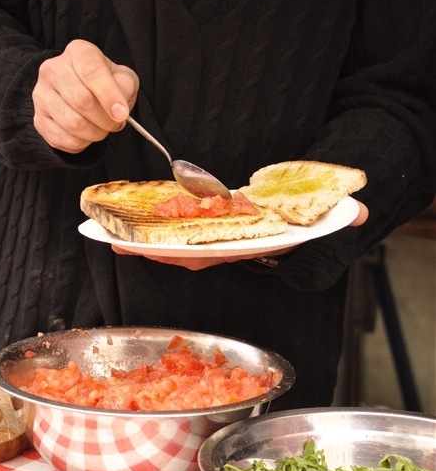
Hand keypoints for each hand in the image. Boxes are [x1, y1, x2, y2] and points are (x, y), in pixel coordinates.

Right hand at [33, 40, 138, 152]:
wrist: (80, 91)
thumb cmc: (103, 83)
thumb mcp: (122, 76)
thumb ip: (125, 86)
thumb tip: (119, 109)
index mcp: (78, 53)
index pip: (92, 72)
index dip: (109, 96)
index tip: (121, 114)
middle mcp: (53, 69)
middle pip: (82, 101)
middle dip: (106, 120)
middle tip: (116, 123)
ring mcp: (41, 94)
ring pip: (73, 123)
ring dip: (95, 133)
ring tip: (102, 128)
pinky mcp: (38, 118)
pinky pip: (63, 139)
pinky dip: (82, 143)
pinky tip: (87, 135)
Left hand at [112, 200, 368, 270]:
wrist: (311, 217)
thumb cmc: (314, 220)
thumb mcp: (329, 218)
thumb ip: (341, 217)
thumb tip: (360, 215)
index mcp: (255, 248)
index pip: (221, 254)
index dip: (191, 253)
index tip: (164, 251)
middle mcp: (233, 250)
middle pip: (187, 255)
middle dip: (152, 252)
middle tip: (116, 244)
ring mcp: (220, 242)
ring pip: (177, 248)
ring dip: (145, 244)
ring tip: (110, 235)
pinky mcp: (210, 230)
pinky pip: (177, 234)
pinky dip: (153, 231)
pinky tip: (129, 225)